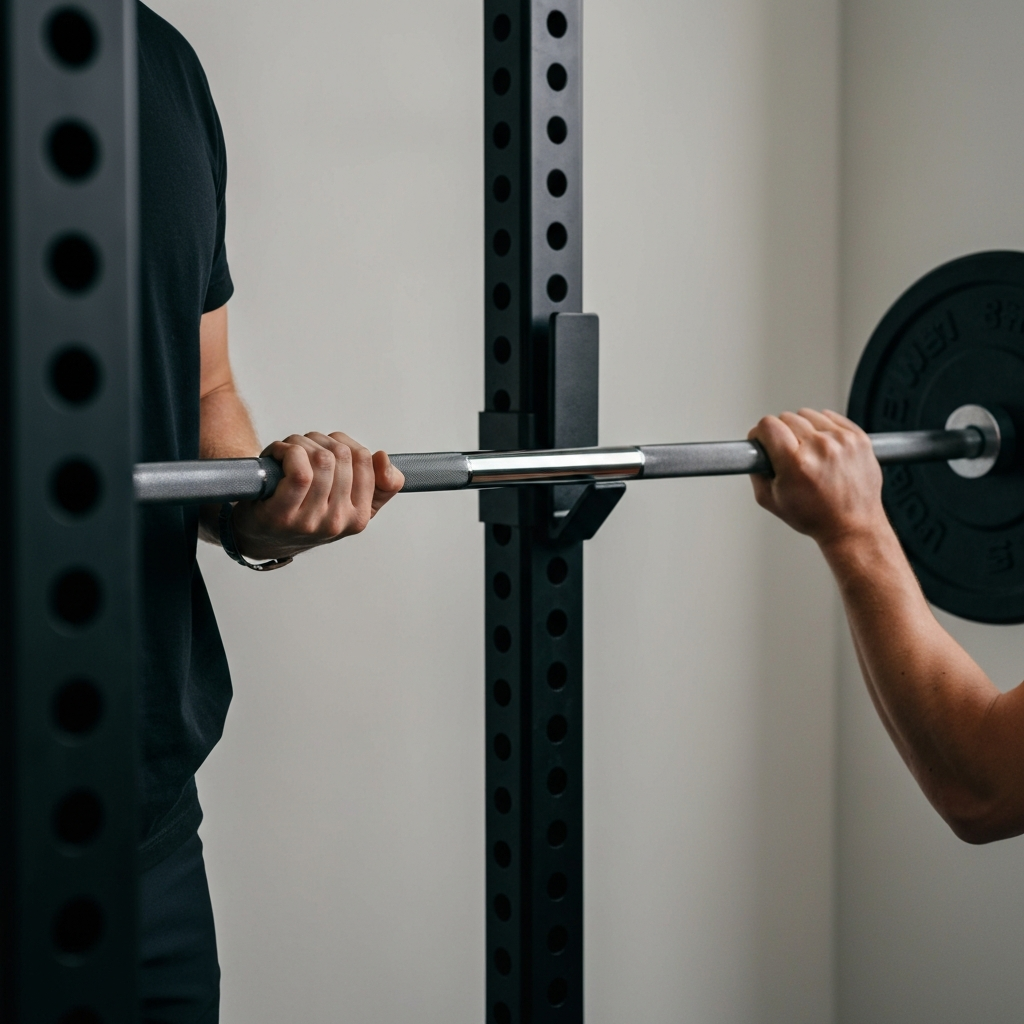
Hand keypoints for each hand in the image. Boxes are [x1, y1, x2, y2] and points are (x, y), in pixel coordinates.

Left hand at [229, 432, 404, 559]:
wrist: (259, 535)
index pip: (367, 461)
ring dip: (301, 443)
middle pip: (342, 456)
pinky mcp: (283, 515)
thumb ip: (378, 484)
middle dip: (320, 441)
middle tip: (304, 448)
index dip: (345, 443)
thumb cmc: (302, 513)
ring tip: (290, 451)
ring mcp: (311, 521)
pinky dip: (289, 451)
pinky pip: (300, 472)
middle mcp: (338, 522)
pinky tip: (279, 454)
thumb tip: (382, 457)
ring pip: (322, 459)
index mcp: (359, 518)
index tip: (328, 448)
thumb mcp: (346, 503)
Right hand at [748, 408, 887, 548]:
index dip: (760, 433)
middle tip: (788, 453)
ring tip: (808, 451)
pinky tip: (824, 447)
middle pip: (786, 417)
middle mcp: (820, 448)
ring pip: (808, 414)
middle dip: (782, 433)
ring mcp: (842, 440)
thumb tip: (753, 451)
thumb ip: (755, 472)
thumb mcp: (770, 501)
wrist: (852, 525)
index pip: (768, 425)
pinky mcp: (857, 437)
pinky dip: (824, 428)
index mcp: (796, 463)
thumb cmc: (815, 516)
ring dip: (803, 428)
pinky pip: (830, 417)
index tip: (763, 440)